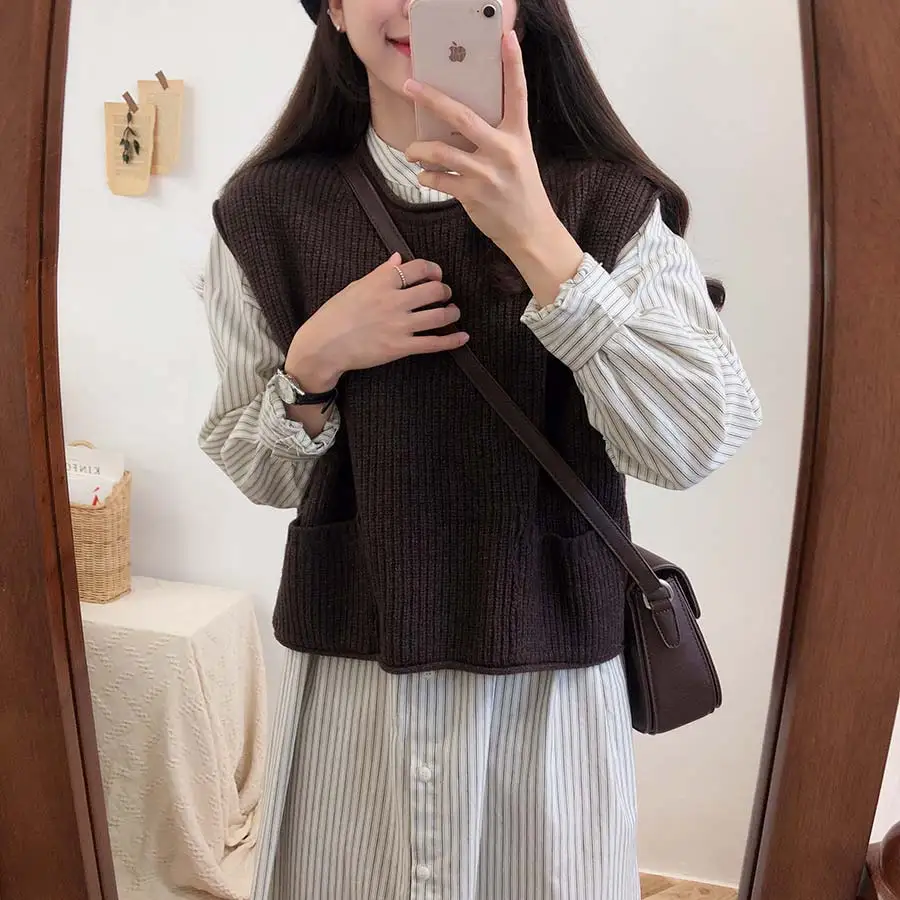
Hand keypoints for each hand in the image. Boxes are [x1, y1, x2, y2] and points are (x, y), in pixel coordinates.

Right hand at [284, 253, 467, 390]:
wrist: (324, 345)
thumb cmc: (335, 314)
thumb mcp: (356, 287)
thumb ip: (381, 273)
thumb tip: (398, 258)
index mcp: (382, 282)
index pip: (419, 268)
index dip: (433, 269)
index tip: (436, 274)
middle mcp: (394, 301)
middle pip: (434, 290)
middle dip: (445, 291)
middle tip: (445, 294)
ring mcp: (399, 325)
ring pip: (439, 316)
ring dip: (452, 313)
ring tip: (453, 312)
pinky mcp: (401, 347)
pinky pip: (434, 343)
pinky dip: (452, 340)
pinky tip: (463, 337)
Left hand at [403, 32, 583, 304]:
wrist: (531, 232)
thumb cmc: (521, 191)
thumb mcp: (518, 157)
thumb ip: (496, 136)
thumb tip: (458, 120)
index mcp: (518, 136)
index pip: (517, 93)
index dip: (513, 64)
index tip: (505, 36)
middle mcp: (504, 151)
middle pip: (462, 116)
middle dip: (432, 99)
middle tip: (410, 86)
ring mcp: (487, 174)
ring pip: (441, 152)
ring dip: (419, 150)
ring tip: (412, 151)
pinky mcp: (473, 195)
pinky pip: (439, 179)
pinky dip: (426, 176)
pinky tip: (425, 176)